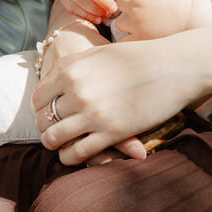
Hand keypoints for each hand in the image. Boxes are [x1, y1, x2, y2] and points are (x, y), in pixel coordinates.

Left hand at [34, 33, 211, 164]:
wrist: (173, 66)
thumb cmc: (138, 57)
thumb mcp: (99, 53)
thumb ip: (73, 67)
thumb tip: (52, 83)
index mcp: (70, 68)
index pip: (37, 98)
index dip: (41, 109)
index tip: (51, 113)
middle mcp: (77, 91)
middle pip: (43, 120)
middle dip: (47, 128)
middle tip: (57, 131)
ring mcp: (93, 113)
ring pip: (54, 140)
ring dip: (56, 145)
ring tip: (65, 144)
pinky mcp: (111, 132)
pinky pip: (76, 154)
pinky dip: (71, 157)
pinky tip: (76, 153)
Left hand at [103, 0, 211, 40]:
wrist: (195, 20)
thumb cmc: (185, 0)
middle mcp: (136, 5)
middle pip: (119, 2)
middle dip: (125, 4)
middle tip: (135, 7)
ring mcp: (136, 23)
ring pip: (119, 22)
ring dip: (125, 22)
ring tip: (137, 24)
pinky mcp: (139, 38)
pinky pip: (123, 40)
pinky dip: (126, 39)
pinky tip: (133, 38)